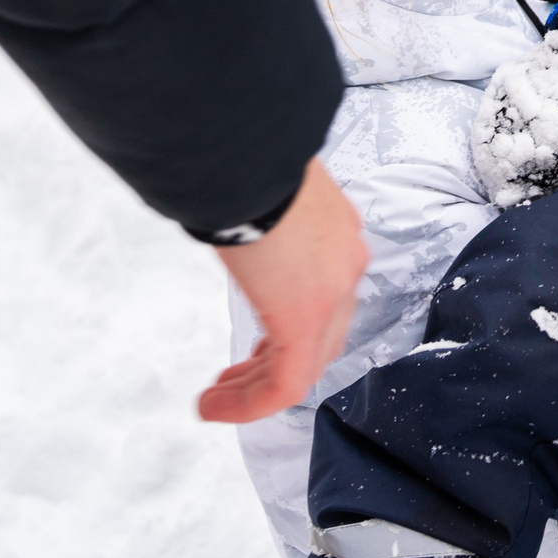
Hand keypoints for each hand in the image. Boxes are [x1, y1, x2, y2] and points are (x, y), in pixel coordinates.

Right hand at [200, 158, 367, 423]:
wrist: (248, 148)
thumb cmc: (243, 157)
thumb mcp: (260, 189)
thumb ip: (262, 215)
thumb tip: (231, 210)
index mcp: (338, 234)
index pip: (326, 298)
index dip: (290, 329)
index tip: (255, 343)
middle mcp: (345, 265)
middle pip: (320, 338)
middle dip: (273, 365)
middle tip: (235, 381)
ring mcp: (331, 294)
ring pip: (302, 365)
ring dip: (255, 389)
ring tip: (217, 401)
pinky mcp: (305, 319)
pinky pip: (285, 384)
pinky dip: (249, 404)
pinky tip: (213, 409)